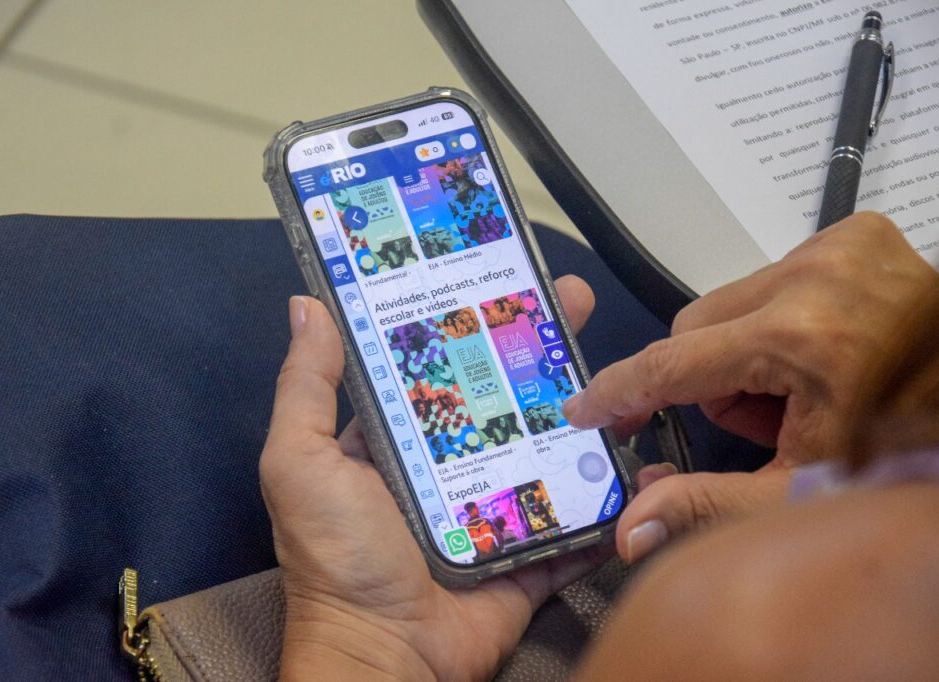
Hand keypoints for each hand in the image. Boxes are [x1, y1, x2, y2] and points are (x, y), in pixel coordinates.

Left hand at [260, 276, 610, 680]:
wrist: (385, 659)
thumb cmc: (335, 560)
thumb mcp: (301, 463)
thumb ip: (305, 388)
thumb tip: (308, 307)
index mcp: (396, 440)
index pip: (436, 364)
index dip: (466, 320)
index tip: (499, 277)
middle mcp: (447, 466)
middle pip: (501, 396)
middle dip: (536, 350)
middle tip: (572, 303)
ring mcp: (494, 508)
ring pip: (545, 448)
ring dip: (580, 412)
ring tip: (616, 368)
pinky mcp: (530, 551)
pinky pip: (575, 519)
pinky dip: (605, 497)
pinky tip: (637, 455)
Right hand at [562, 212, 938, 561]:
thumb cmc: (914, 448)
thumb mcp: (807, 490)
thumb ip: (709, 505)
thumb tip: (634, 524)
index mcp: (798, 340)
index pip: (671, 362)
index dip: (620, 390)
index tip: (587, 405)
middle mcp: (813, 277)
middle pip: (695, 327)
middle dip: (709, 380)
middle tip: (764, 419)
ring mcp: (837, 248)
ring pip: (730, 301)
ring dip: (744, 350)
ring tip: (803, 388)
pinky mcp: (854, 235)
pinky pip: (772, 277)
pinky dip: (778, 320)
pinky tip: (823, 356)